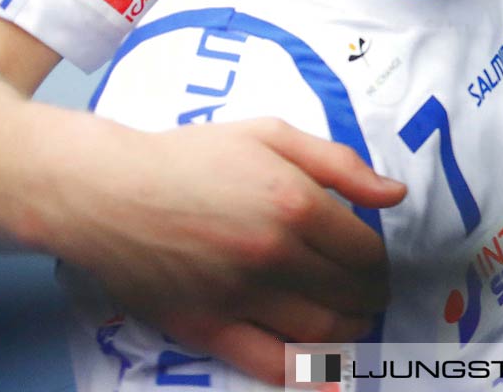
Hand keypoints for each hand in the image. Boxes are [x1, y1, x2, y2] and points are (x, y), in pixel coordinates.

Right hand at [43, 115, 404, 383]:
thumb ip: (340, 164)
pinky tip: (320, 367)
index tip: (376, 265)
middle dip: (371, 298)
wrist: (106, 191)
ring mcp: (240, 296)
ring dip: (349, 333)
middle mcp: (275, 255)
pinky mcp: (205, 327)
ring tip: (353, 324)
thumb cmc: (191, 156)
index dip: (380, 263)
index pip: (366, 251)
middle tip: (371, 296)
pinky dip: (303, 372)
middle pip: (349, 293)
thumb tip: (396, 194)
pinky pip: (267, 363)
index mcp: (297, 204)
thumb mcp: (272, 135)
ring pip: (319, 332)